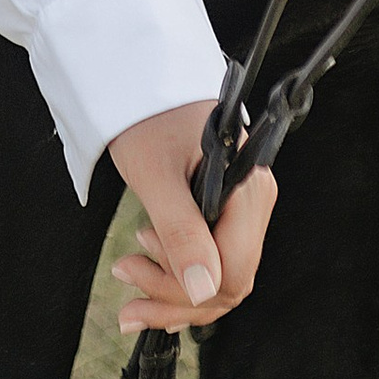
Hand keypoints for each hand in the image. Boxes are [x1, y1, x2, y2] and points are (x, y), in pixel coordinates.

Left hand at [107, 102, 276, 336]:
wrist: (143, 84)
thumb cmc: (148, 119)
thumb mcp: (155, 175)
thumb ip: (181, 232)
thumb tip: (204, 291)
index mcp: (248, 190)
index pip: (234, 268)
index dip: (188, 288)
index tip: (136, 276)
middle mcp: (254, 203)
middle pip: (229, 280)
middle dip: (175, 294)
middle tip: (125, 282)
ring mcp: (242, 212)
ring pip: (220, 279)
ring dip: (173, 291)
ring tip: (127, 274)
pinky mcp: (225, 216)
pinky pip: (212, 263)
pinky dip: (179, 279)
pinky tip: (146, 281)